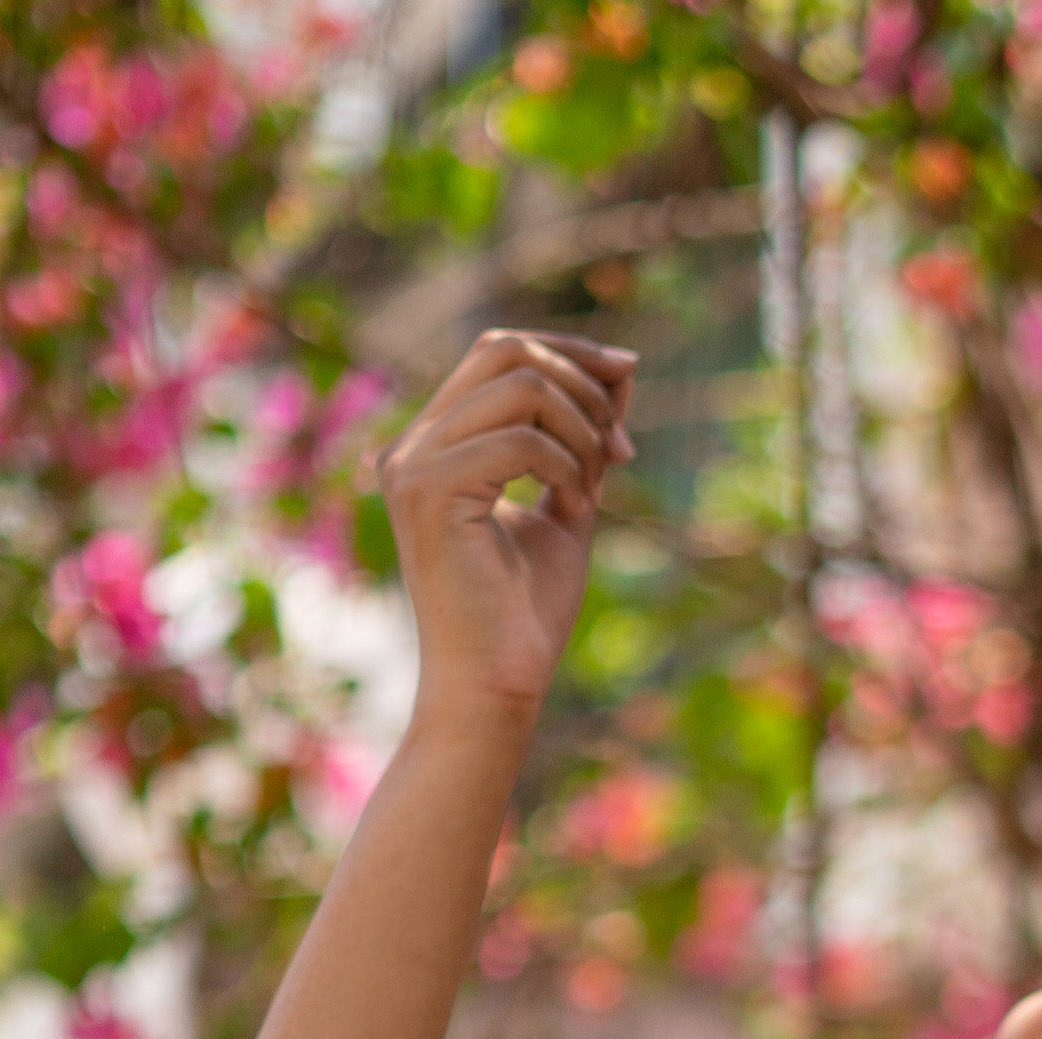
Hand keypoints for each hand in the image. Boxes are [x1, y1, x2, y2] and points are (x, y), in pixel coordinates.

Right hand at [376, 329, 635, 739]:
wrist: (495, 686)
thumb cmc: (525, 615)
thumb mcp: (569, 507)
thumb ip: (586, 442)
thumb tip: (622, 372)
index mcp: (439, 443)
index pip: (500, 353)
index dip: (569, 353)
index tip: (628, 376)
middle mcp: (415, 444)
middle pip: (505, 349)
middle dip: (581, 379)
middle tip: (623, 446)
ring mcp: (413, 464)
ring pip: (519, 385)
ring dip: (581, 429)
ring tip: (598, 487)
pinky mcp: (426, 492)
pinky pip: (520, 441)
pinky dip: (567, 467)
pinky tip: (576, 509)